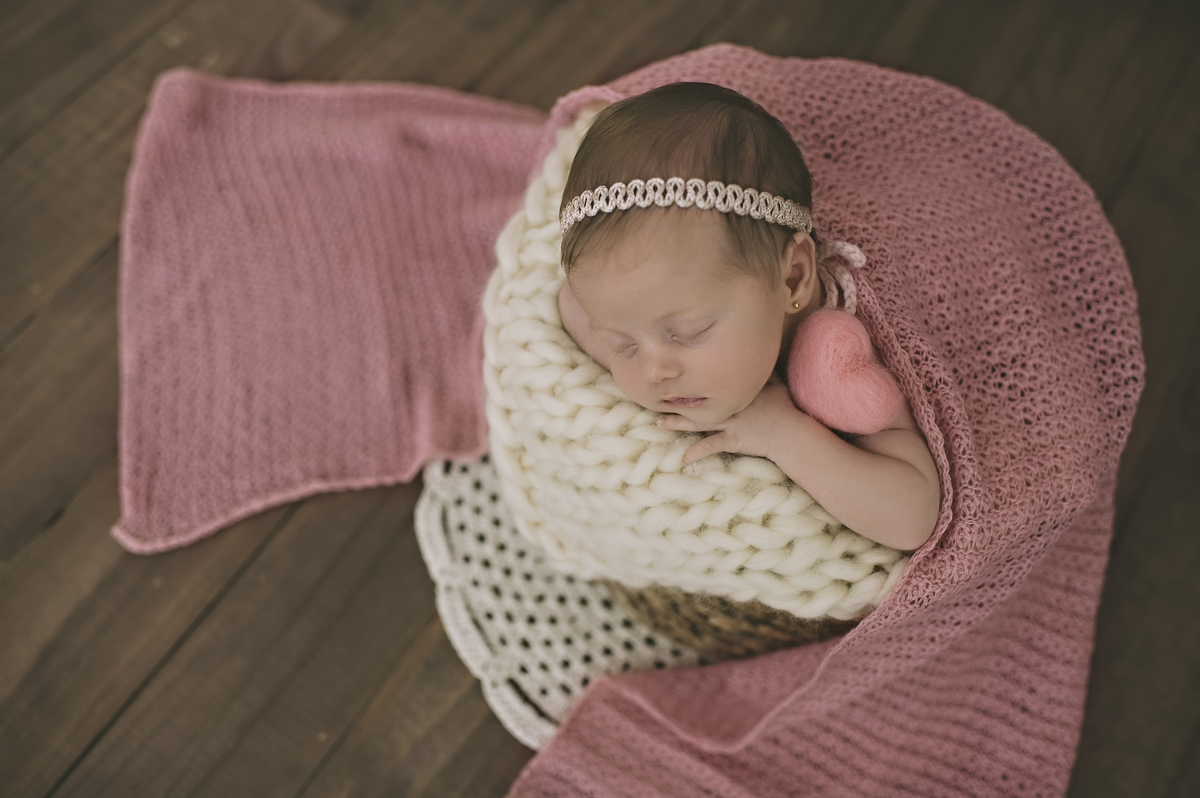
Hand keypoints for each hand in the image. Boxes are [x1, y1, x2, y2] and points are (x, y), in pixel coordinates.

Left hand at [657, 377, 803, 463]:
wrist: (792, 432)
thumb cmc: (783, 407)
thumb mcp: (773, 383)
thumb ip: (759, 371)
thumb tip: (755, 352)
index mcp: (736, 388)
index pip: (710, 380)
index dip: (690, 378)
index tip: (671, 374)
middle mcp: (730, 403)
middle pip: (699, 401)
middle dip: (677, 400)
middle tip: (655, 398)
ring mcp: (731, 422)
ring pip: (700, 422)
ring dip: (679, 423)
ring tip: (660, 424)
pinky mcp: (734, 439)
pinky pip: (714, 445)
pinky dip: (699, 452)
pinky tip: (685, 458)